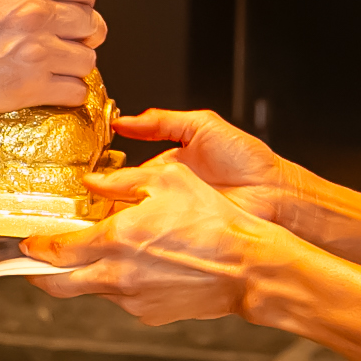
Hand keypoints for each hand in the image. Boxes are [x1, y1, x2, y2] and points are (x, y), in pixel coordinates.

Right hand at [0, 0, 102, 124]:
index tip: (71, 4)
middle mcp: (39, 13)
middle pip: (92, 22)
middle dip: (82, 28)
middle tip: (65, 33)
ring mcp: (38, 52)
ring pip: (88, 57)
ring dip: (76, 59)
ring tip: (56, 60)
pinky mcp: (31, 88)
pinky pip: (76, 90)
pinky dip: (69, 89)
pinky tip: (53, 84)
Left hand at [23, 158, 286, 326]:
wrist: (249, 266)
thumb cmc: (216, 222)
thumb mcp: (168, 181)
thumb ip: (122, 181)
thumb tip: (93, 183)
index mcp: (118, 240)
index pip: (57, 251)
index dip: (34, 248)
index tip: (26, 243)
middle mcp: (118, 275)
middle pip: (56, 285)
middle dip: (38, 274)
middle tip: (34, 261)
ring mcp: (133, 300)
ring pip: (89, 291)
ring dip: (82, 275)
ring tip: (97, 254)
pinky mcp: (149, 314)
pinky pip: (120, 298)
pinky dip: (116, 283)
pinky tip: (136, 265)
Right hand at [93, 108, 303, 225]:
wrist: (278, 195)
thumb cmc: (248, 160)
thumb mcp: (203, 126)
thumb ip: (164, 120)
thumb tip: (126, 119)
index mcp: (171, 166)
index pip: (128, 174)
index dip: (106, 178)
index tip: (85, 180)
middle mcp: (170, 194)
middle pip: (127, 201)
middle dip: (105, 205)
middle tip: (83, 207)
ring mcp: (177, 218)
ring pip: (137, 224)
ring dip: (118, 225)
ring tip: (96, 226)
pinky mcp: (187, 238)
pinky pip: (157, 240)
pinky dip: (141, 241)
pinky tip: (125, 240)